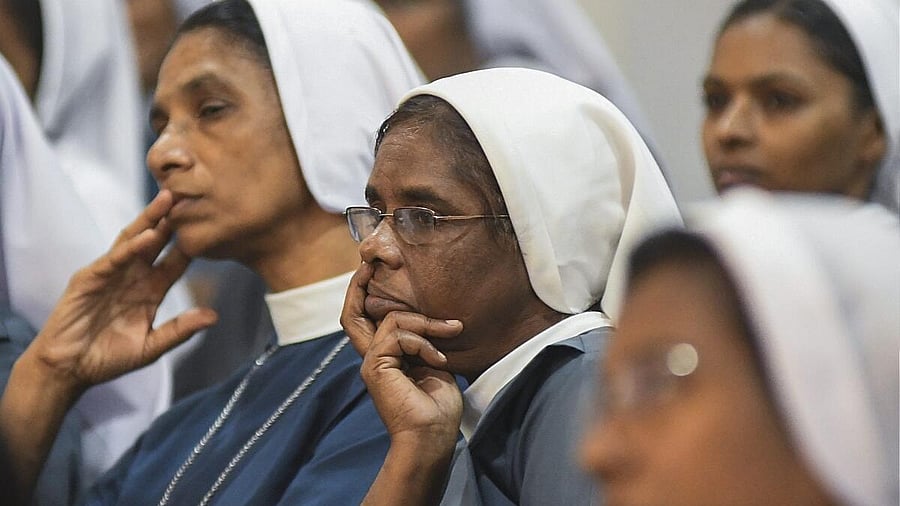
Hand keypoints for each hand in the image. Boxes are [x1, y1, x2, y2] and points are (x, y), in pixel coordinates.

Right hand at [25, 190, 217, 394]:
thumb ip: (180, 330)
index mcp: (150, 290)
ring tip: (168, 199)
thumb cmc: (108, 358)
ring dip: (150, 220)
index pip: (176, 261)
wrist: (69, 370)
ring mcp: (111, 274)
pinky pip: (113, 259)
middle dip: (172, 219)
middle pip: (156, 241)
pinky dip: (130, 247)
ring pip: (134, 240)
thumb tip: (214, 316)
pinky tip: (147, 236)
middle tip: (192, 194)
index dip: (192, 244)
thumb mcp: (152, 346)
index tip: (214, 224)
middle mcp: (133, 276)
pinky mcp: (89, 279)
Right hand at [341, 262, 463, 444]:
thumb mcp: (436, 364)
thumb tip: (438, 322)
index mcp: (386, 358)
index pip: (368, 319)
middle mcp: (373, 358)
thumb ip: (428, 341)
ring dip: (425, 323)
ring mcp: (372, 363)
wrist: (432, 439)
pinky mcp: (376, 367)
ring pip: (391, 320)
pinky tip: (439, 360)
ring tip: (450, 332)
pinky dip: (422, 341)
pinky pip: (397, 335)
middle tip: (370, 262)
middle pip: (352, 315)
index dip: (367, 293)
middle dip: (358, 285)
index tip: (380, 269)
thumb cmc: (438, 409)